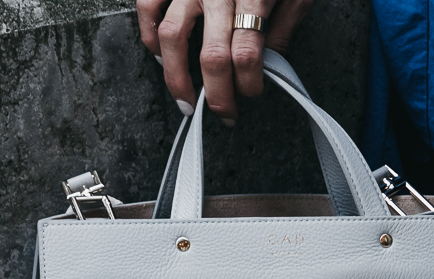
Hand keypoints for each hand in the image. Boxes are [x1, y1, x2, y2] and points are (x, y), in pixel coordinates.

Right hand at [137, 0, 314, 123]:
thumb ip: (285, 25)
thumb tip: (273, 64)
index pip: (248, 55)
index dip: (249, 84)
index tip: (253, 94)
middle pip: (212, 56)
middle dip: (218, 95)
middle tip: (223, 114)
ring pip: (173, 38)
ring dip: (176, 76)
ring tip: (187, 100)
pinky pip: (149, 8)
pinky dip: (149, 35)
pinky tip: (160, 55)